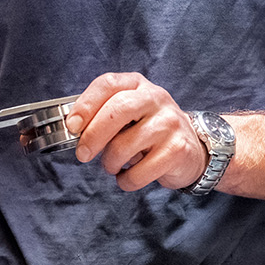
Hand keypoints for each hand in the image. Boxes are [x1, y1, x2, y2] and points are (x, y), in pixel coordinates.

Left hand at [69, 73, 208, 192]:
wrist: (191, 148)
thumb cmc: (148, 130)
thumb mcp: (128, 113)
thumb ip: (103, 114)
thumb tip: (74, 129)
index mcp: (137, 84)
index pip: (108, 84)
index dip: (86, 104)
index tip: (72, 126)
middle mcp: (155, 98)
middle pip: (117, 111)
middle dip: (93, 136)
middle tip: (83, 154)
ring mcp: (169, 123)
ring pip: (124, 146)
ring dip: (110, 163)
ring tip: (113, 165)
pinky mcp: (178, 149)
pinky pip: (139, 172)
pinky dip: (126, 180)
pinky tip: (128, 176)